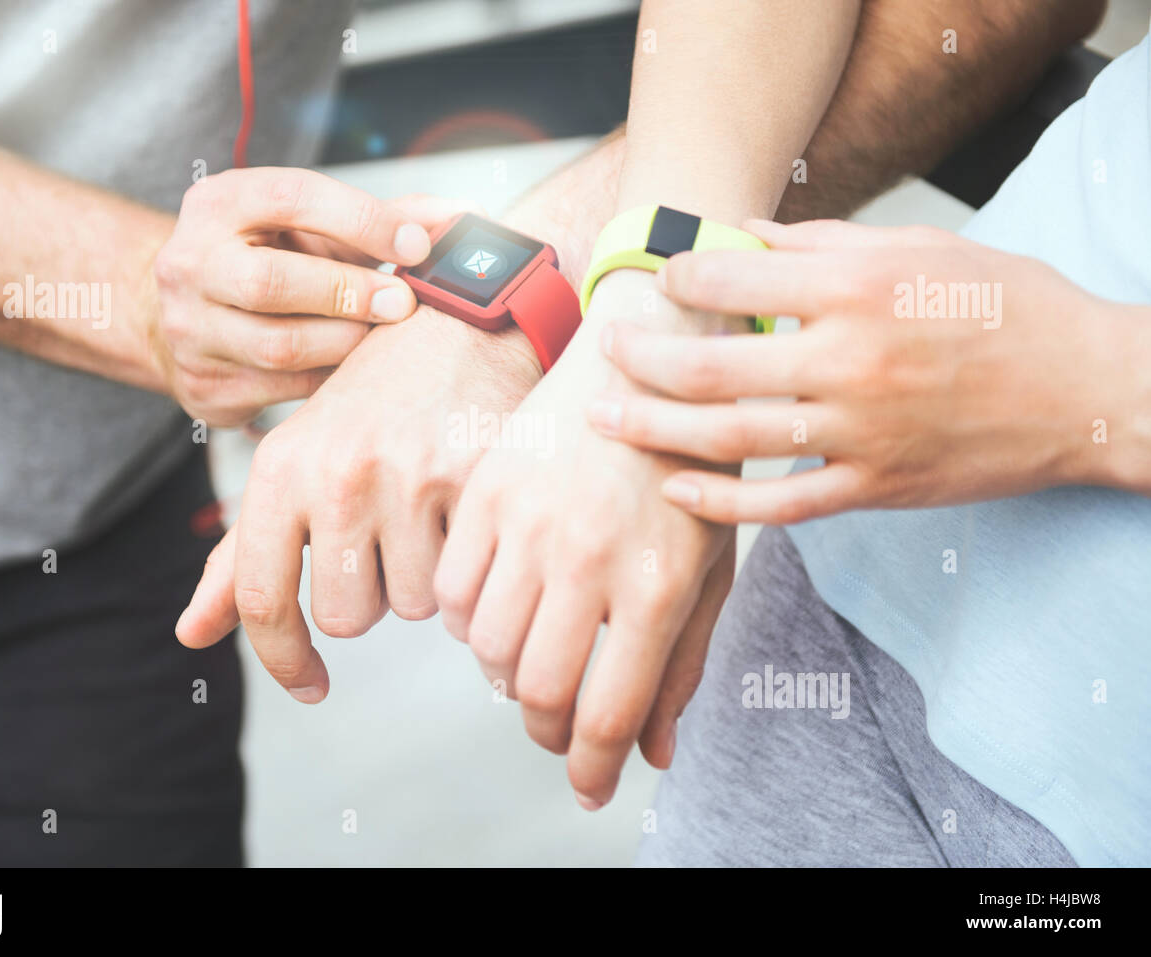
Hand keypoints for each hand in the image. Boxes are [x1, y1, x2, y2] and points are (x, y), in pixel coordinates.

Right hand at [151, 166, 469, 424]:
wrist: (185, 313)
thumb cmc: (268, 258)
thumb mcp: (314, 226)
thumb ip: (383, 218)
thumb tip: (460, 216)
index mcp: (217, 204)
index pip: (293, 198)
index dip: (363, 221)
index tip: (417, 245)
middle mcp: (190, 264)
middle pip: (271, 283)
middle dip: (349, 294)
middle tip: (403, 304)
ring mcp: (189, 331)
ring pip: (279, 347)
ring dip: (345, 344)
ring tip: (383, 340)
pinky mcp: (204, 388)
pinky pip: (283, 392)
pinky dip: (331, 382)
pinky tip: (358, 373)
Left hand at [174, 304, 541, 701]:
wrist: (457, 321)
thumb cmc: (370, 402)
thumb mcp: (296, 462)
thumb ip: (243, 554)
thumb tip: (191, 635)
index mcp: (279, 469)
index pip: (263, 599)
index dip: (283, 660)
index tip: (310, 685)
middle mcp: (336, 473)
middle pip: (346, 616)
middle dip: (370, 595)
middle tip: (387, 538)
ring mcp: (406, 476)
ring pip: (413, 604)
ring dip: (422, 578)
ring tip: (428, 513)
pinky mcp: (471, 479)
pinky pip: (465, 576)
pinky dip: (465, 562)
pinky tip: (463, 509)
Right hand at [435, 269, 735, 809]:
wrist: (647, 363)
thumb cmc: (689, 471)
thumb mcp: (710, 566)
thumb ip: (683, 665)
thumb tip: (654, 754)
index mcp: (657, 583)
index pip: (606, 713)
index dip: (591, 768)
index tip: (588, 786)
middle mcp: (587, 558)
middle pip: (538, 693)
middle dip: (548, 731)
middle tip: (560, 728)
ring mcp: (528, 523)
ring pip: (486, 649)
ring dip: (508, 675)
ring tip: (534, 658)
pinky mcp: (486, 493)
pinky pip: (451, 592)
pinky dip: (469, 619)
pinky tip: (502, 604)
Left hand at [591, 218, 1139, 521]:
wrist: (1089, 391)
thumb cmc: (1007, 305)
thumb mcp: (922, 247)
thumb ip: (824, 243)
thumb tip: (743, 236)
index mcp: (859, 289)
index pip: (735, 280)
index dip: (681, 277)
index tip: (659, 279)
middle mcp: (851, 361)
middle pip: (713, 366)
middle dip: (643, 357)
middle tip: (604, 350)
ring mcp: (861, 434)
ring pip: (733, 438)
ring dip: (655, 430)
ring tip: (603, 420)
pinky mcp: (876, 488)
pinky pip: (781, 506)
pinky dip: (723, 502)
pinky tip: (676, 488)